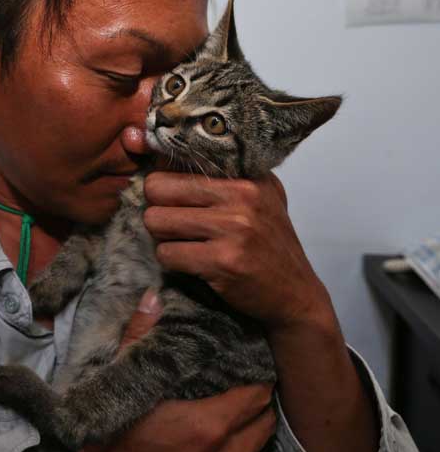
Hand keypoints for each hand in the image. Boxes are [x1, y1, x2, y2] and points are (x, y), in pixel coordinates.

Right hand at [44, 294, 274, 451]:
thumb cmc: (109, 447)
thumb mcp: (121, 387)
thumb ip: (141, 339)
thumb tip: (154, 298)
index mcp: (207, 424)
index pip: (257, 390)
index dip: (254, 373)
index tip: (243, 360)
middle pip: (265, 417)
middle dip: (255, 398)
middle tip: (238, 382)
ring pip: (258, 445)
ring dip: (248, 427)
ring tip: (229, 411)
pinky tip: (214, 449)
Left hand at [142, 171, 332, 331]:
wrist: (295, 295)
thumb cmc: (266, 245)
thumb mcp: (255, 199)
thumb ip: (218, 177)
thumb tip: (158, 155)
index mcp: (247, 177)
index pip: (180, 159)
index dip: (164, 180)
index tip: (169, 196)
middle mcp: (242, 196)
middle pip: (156, 188)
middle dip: (157, 209)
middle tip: (173, 225)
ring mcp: (233, 228)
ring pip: (156, 221)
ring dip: (162, 238)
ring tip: (184, 244)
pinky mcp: (223, 261)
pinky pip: (166, 253)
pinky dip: (171, 262)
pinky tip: (192, 264)